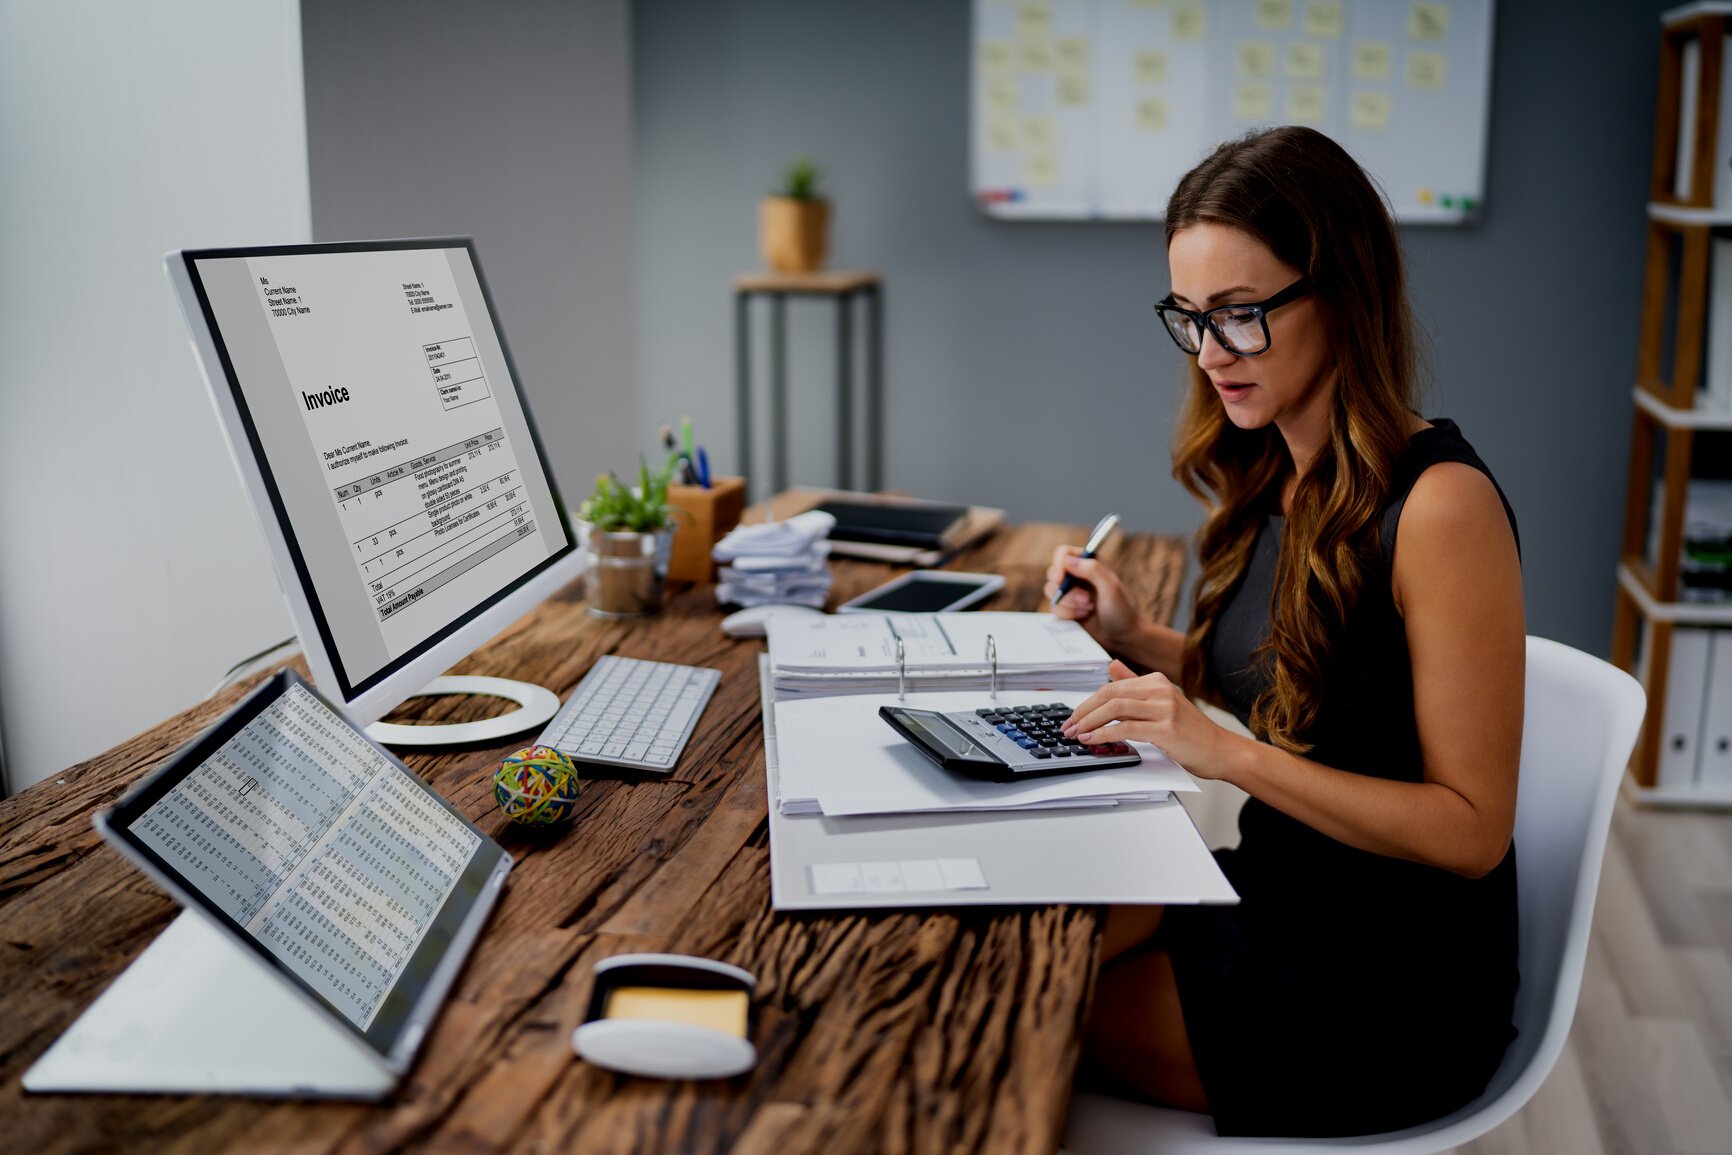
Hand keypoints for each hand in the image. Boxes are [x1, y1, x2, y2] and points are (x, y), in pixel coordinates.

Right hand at [1044, 546, 1143, 651]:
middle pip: (1053, 573)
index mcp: (1090, 563)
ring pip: (1051, 591)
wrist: (1122, 637)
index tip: (1060, 580)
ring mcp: (1070, 591)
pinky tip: (1083, 615)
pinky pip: (1054, 607)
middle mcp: (1078, 574)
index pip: (1063, 553)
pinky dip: (1066, 613)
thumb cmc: (1121, 611)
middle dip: (1066, 590)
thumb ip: (1092, 570)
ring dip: (1068, 603)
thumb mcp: (1111, 587)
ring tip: (1088, 608)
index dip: (1058, 565)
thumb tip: (1067, 560)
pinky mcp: (1066, 607)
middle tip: (1086, 599)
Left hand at [1063, 661, 1236, 779]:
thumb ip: (1135, 685)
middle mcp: (1160, 689)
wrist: (1221, 751)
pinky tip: (1093, 740)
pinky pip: (1126, 728)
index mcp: (1156, 681)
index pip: (1111, 686)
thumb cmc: (1191, 732)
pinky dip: (1104, 734)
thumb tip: (1111, 667)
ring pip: (1115, 708)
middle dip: (1083, 711)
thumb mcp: (1162, 703)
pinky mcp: (1166, 728)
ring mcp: (1165, 707)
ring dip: (1089, 722)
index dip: (1088, 702)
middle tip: (1068, 727)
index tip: (1073, 717)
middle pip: (1109, 694)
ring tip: (1076, 734)